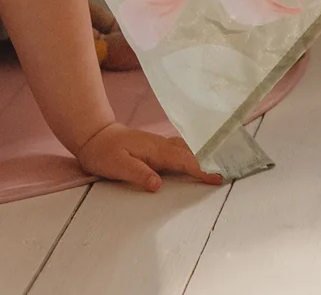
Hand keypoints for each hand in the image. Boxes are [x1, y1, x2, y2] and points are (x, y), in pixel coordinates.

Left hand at [76, 122, 222, 192]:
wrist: (93, 135)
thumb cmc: (104, 152)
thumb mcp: (117, 166)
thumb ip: (138, 173)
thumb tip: (158, 184)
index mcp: (155, 150)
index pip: (183, 160)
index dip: (200, 169)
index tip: (217, 177)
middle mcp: (160, 145)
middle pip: (189, 153)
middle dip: (208, 161)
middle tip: (227, 172)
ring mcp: (157, 144)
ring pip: (184, 148)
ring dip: (200, 156)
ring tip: (217, 166)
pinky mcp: (154, 147)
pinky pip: (178, 149)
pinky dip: (190, 154)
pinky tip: (194, 159)